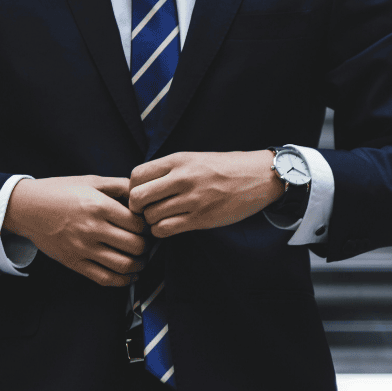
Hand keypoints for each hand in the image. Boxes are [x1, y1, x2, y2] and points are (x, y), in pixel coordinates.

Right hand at [3, 175, 147, 286]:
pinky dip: (122, 281)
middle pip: (135, 246)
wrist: (27, 208)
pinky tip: (129, 275)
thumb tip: (142, 193)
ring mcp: (83, 248)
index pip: (138, 224)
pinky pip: (104, 278)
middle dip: (146, 247)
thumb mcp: (91, 181)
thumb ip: (119, 185)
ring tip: (140, 260)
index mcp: (99, 206)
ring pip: (123, 265)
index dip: (148, 227)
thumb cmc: (60, 192)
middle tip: (146, 243)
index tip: (147, 227)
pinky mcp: (74, 262)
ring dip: (139, 265)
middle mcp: (93, 229)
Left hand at [128, 150, 283, 237]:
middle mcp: (182, 178)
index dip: (132, 188)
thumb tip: (141, 185)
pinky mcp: (201, 218)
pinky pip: (165, 229)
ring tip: (161, 218)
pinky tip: (170, 226)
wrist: (259, 177)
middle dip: (137, 207)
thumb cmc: (225, 168)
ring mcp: (192, 199)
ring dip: (151, 221)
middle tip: (146, 210)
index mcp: (178, 160)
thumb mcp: (194, 158)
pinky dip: (161, 231)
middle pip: (137, 197)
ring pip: (150, 216)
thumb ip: (169, 170)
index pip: (136, 175)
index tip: (141, 194)